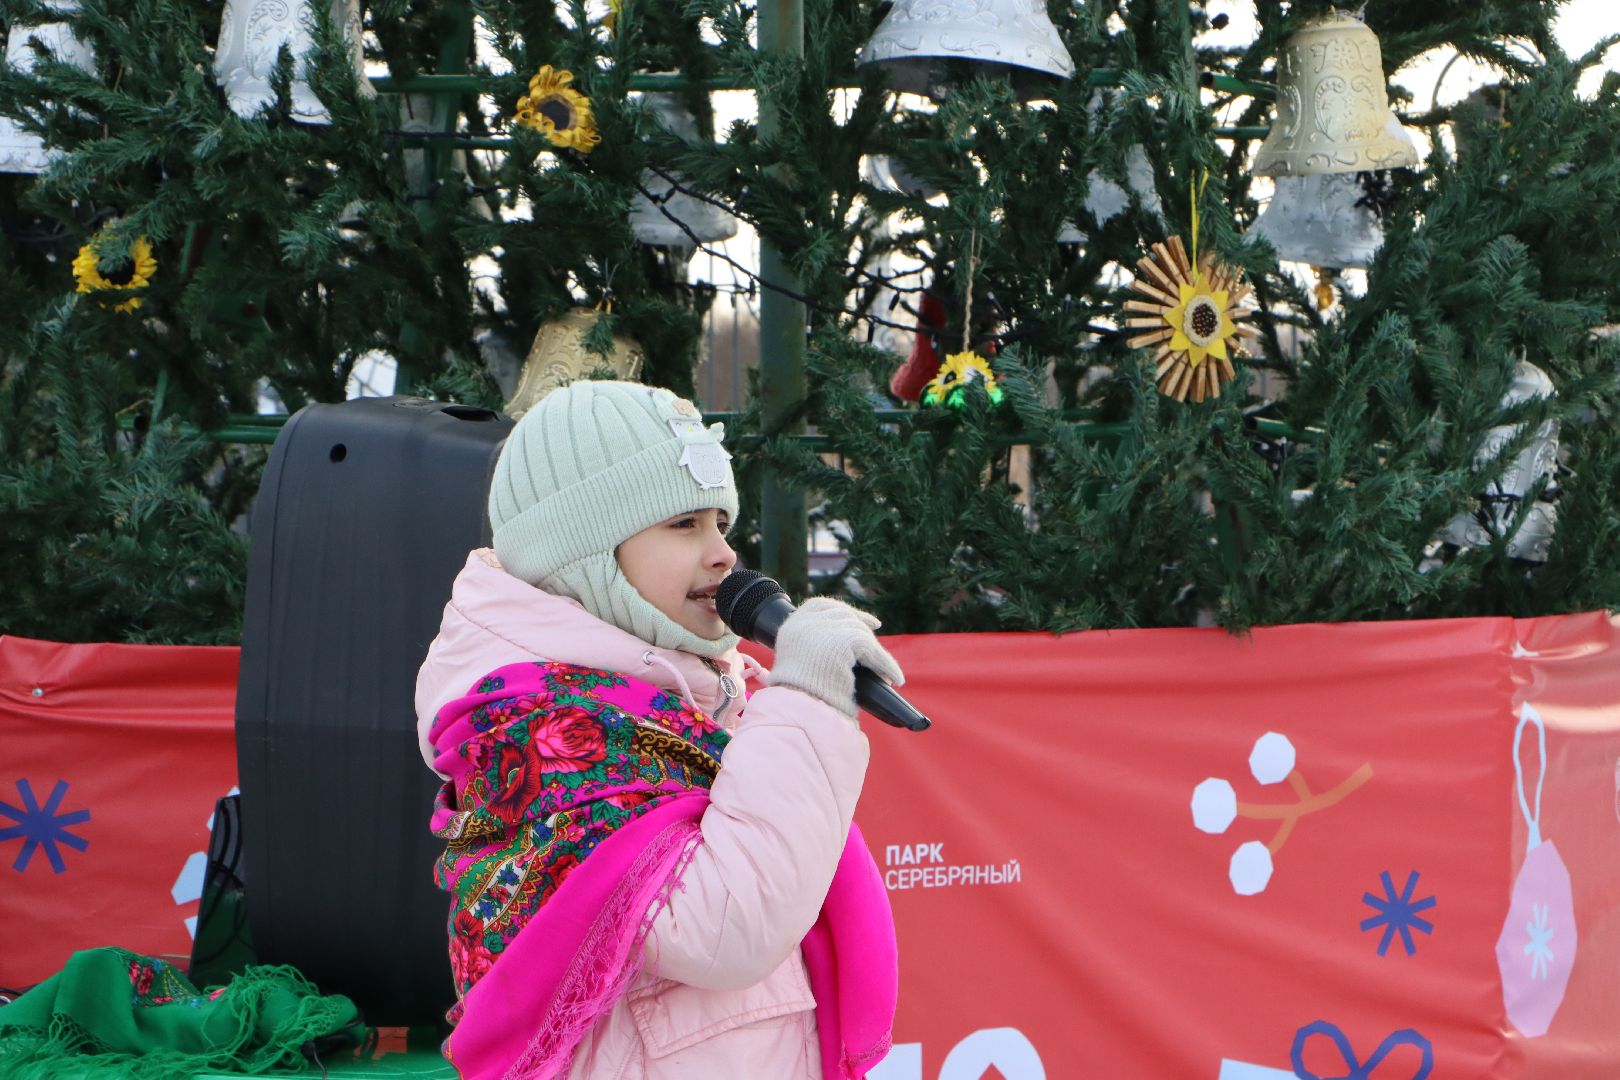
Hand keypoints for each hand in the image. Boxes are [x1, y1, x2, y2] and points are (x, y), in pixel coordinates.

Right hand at [766, 598, 904, 721]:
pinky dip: (886, 665)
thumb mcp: (799, 667)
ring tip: (888, 672)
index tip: (865, 620)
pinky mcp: (845, 640)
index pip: (819, 606)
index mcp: (791, 628)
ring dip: (875, 651)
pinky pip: (873, 650)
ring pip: (860, 631)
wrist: (798, 712)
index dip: (842, 610)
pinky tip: (895, 679)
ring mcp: (823, 629)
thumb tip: (845, 650)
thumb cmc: (799, 701)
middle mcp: (805, 623)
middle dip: (862, 623)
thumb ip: (813, 650)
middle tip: (877, 630)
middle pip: (841, 614)